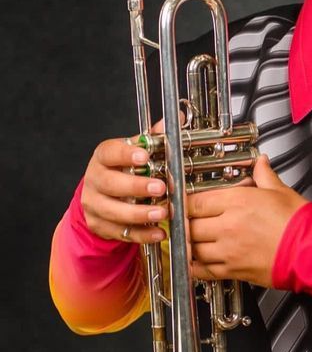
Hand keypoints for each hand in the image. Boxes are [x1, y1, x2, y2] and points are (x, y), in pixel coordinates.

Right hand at [81, 120, 168, 243]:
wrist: (103, 196)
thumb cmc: (123, 170)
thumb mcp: (137, 151)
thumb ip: (154, 137)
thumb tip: (176, 118)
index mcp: (103, 158)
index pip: (109, 152)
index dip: (125, 154)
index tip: (144, 156)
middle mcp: (95, 180)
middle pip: (110, 184)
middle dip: (136, 187)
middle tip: (160, 188)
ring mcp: (95, 204)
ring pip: (113, 211)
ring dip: (140, 213)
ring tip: (163, 212)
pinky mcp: (100, 225)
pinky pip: (121, 232)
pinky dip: (142, 234)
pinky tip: (159, 232)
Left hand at [187, 154, 308, 287]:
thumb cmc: (300, 224)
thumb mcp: (281, 191)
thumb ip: (264, 175)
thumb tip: (261, 164)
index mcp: (237, 202)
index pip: (195, 202)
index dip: (185, 202)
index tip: (183, 202)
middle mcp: (228, 226)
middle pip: (189, 225)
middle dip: (185, 223)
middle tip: (186, 221)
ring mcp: (228, 251)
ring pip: (191, 248)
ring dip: (188, 244)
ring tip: (190, 239)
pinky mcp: (233, 271)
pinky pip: (202, 270)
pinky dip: (193, 266)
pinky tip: (193, 261)